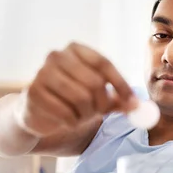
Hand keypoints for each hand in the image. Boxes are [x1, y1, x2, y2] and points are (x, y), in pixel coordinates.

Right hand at [18, 42, 137, 136]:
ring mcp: (42, 73)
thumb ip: (119, 99)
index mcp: (75, 50)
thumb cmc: (70, 100)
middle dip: (102, 103)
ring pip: (80, 98)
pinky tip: (67, 121)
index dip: (120, 84)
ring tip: (81, 117)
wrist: (36, 113)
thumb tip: (139, 106)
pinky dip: (72, 122)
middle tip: (100, 113)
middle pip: (94, 82)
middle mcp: (57, 56)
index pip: (103, 63)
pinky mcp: (33, 93)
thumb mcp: (97, 96)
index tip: (132, 102)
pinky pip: (64, 112)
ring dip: (86, 114)